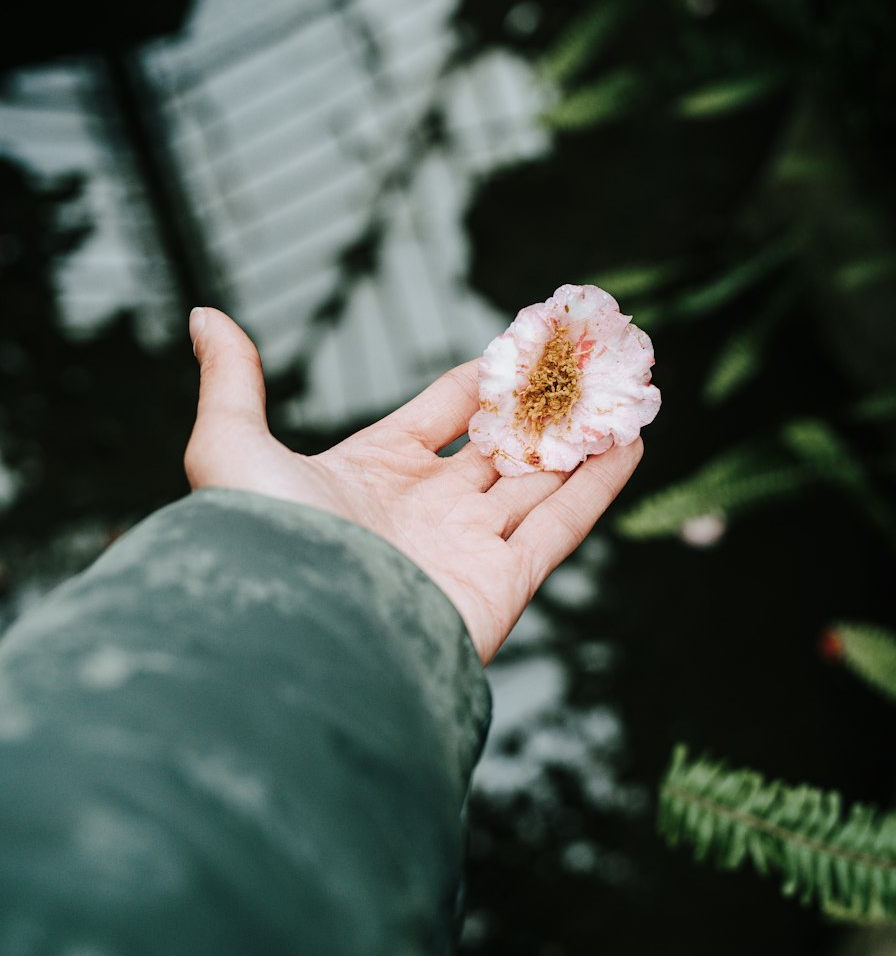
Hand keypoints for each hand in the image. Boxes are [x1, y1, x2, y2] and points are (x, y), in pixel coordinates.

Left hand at [184, 308, 643, 662]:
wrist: (296, 640)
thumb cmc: (262, 545)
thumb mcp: (230, 448)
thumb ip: (233, 382)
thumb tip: (202, 315)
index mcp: (370, 474)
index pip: (439, 413)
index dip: (479, 379)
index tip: (521, 344)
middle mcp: (425, 510)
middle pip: (499, 446)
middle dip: (543, 407)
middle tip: (588, 365)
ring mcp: (467, 546)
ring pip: (539, 481)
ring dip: (582, 439)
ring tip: (626, 395)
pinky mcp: (503, 583)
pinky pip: (562, 525)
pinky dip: (600, 485)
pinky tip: (632, 443)